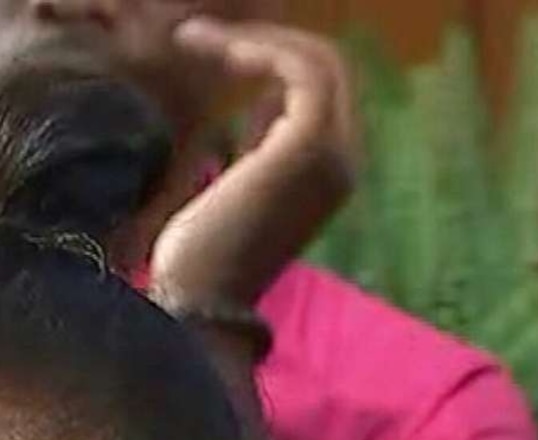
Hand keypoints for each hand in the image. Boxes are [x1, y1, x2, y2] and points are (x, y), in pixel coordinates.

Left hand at [146, 16, 359, 315]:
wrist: (199, 305)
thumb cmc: (202, 257)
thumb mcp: (236, 186)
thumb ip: (260, 144)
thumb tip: (260, 100)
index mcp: (331, 170)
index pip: (322, 89)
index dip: (272, 57)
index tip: (213, 50)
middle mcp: (345, 161)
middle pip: (328, 66)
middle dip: (265, 39)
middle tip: (199, 36)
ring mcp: (334, 155)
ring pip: (318, 61)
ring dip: (255, 38)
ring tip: (192, 37)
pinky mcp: (310, 147)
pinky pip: (299, 71)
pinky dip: (255, 49)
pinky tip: (209, 49)